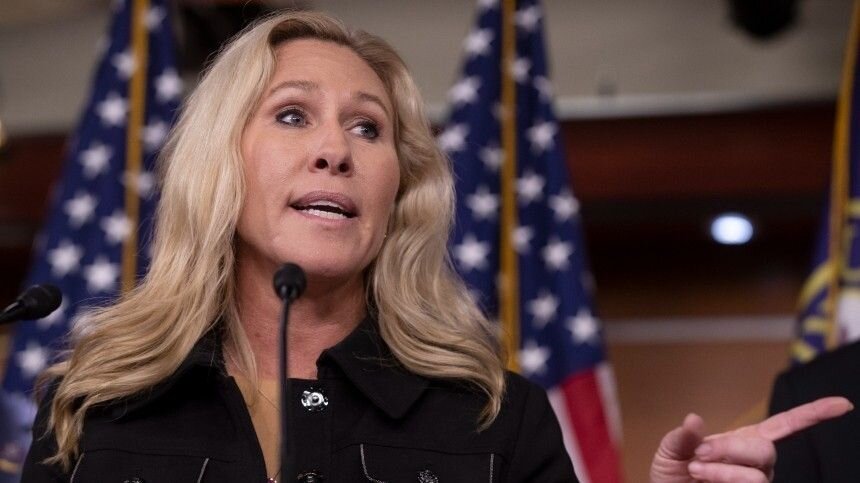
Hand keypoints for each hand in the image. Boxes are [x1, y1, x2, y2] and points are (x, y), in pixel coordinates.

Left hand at [649, 396, 852, 482]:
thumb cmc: (673, 475)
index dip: (813, 414)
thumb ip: (682, 436)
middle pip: (765, 451)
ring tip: (696, 471)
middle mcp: (756, 464)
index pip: (785, 425)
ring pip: (755, 476)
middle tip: (697, 455)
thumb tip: (694, 418)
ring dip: (721, 471)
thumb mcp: (671, 451)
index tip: (844, 404)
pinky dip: (723, 481)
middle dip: (729, 448)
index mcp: (743, 441)